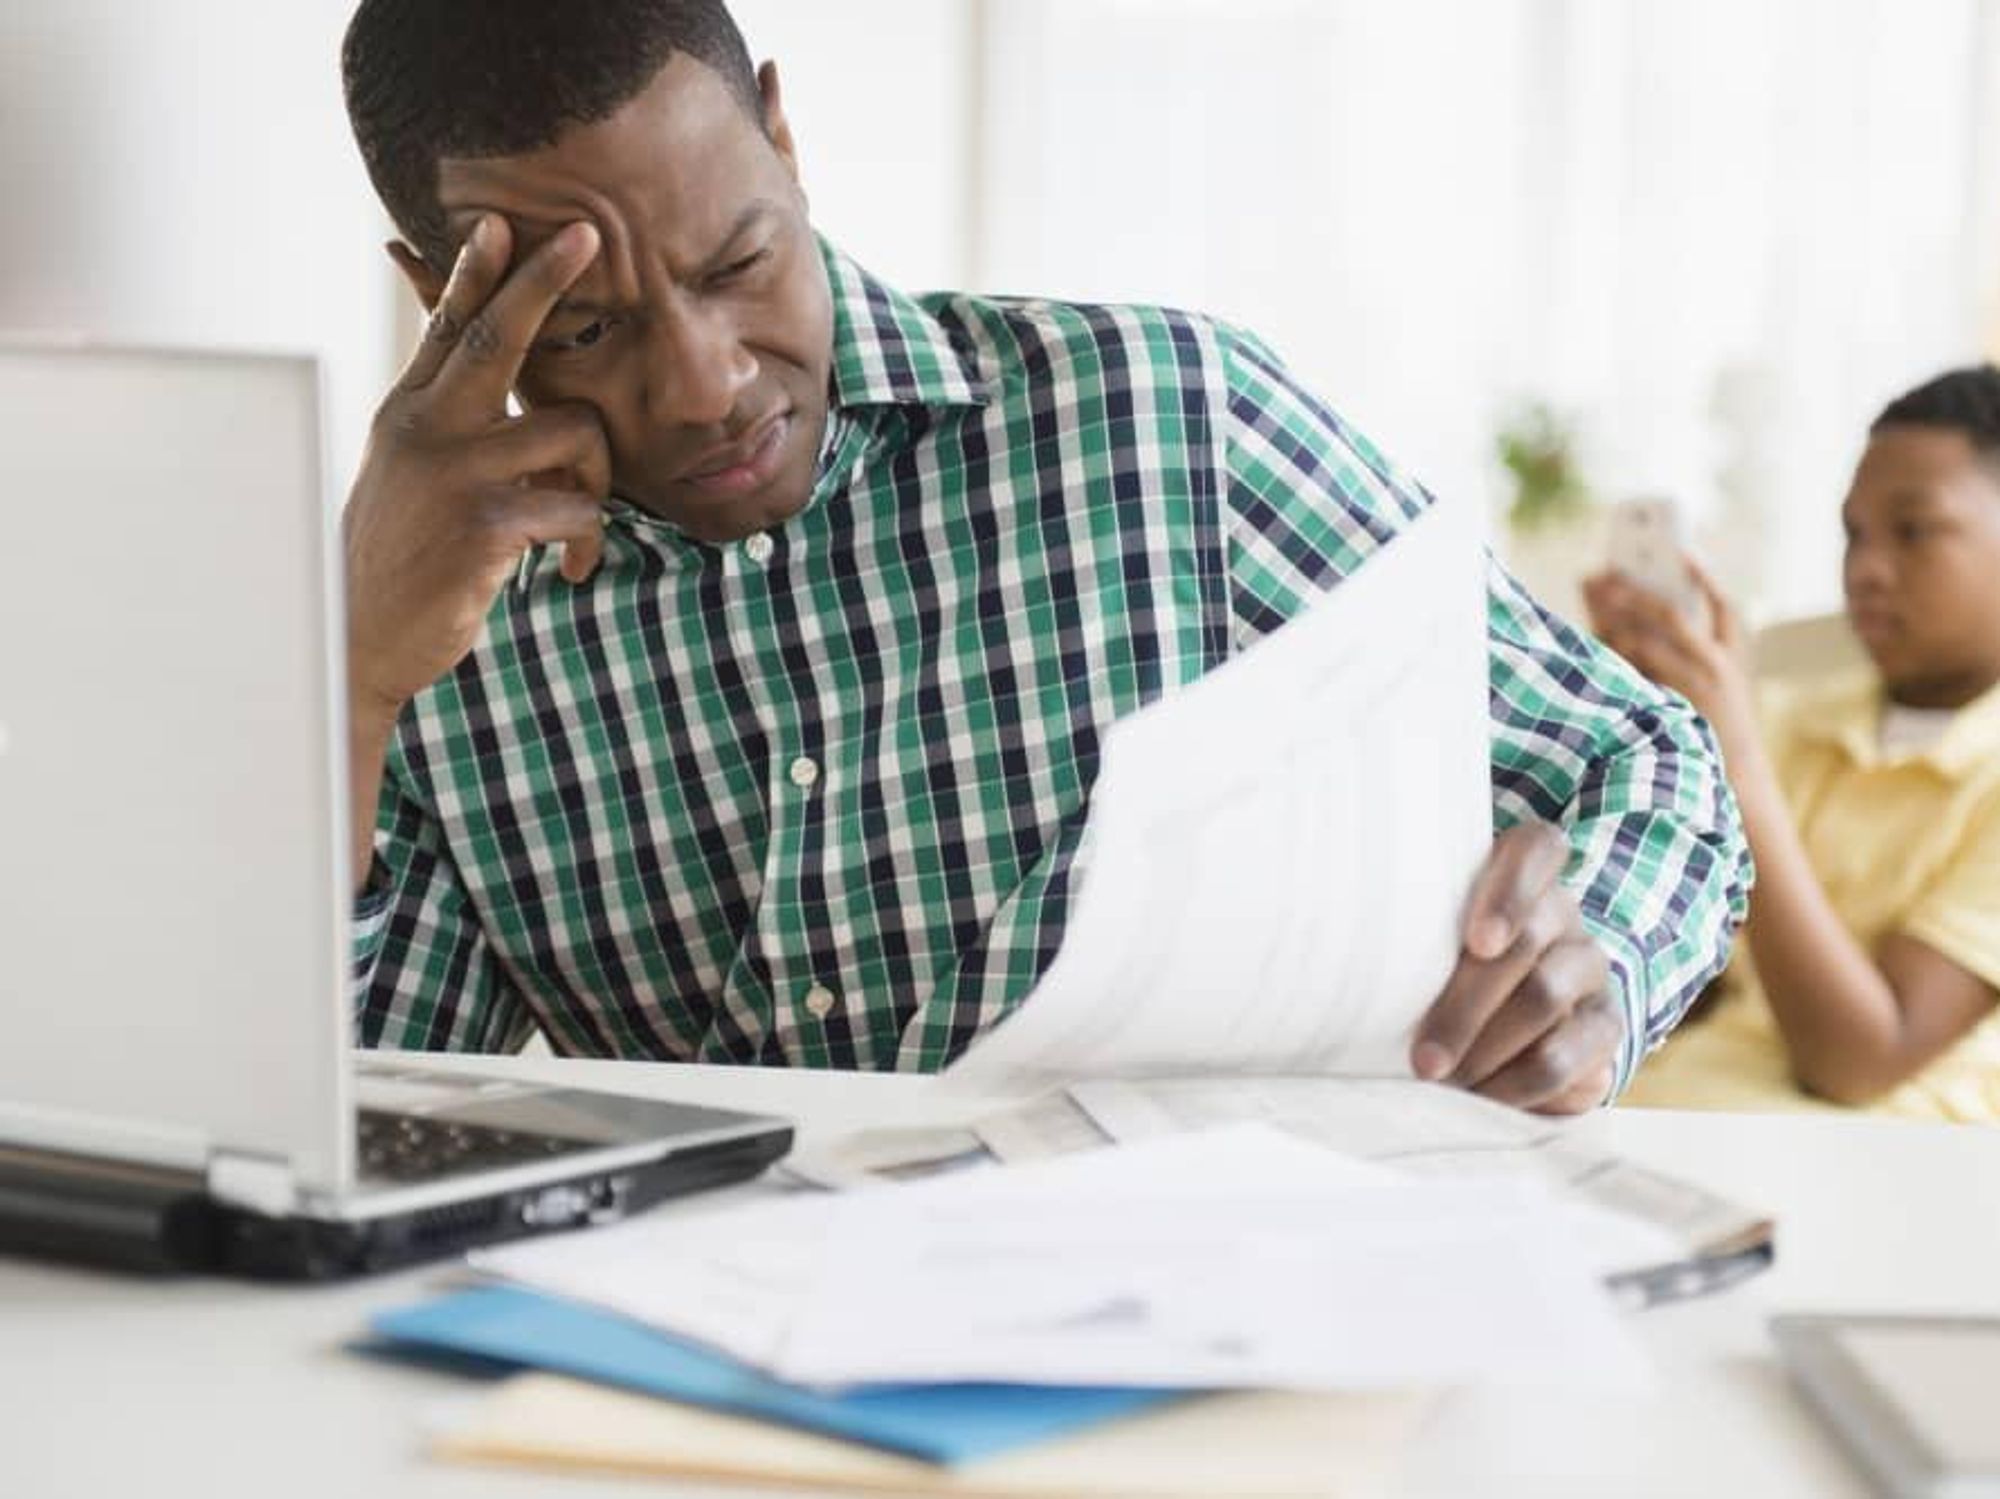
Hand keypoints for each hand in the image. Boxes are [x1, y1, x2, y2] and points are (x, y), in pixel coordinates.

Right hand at [344, 215, 611, 727]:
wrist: (362, 639)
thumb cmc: (403, 558)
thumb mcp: (409, 476)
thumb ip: (443, 426)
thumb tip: (474, 386)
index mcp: (409, 413)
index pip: (447, 328)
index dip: (474, 272)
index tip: (501, 222)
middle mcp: (426, 430)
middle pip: (500, 336)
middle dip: (546, 282)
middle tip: (587, 235)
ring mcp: (453, 475)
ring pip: (573, 431)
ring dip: (597, 481)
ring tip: (578, 529)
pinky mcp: (483, 526)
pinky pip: (576, 507)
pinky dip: (587, 541)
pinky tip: (569, 570)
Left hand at [1411, 822, 1622, 1113]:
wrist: (1515, 1018)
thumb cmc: (1439, 962)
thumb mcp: (1426, 935)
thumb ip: (1407, 933)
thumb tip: (1344, 969)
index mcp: (1521, 871)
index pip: (1536, 851)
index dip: (1510, 893)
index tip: (1476, 943)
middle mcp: (1561, 912)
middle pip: (1526, 942)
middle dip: (1465, 1005)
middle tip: (1423, 1057)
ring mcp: (1588, 966)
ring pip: (1544, 997)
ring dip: (1485, 1047)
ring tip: (1438, 1079)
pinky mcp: (1605, 1024)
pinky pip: (1565, 1055)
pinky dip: (1517, 1083)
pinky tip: (1480, 1098)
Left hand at [1582, 556, 1754, 754]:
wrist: (1734, 777)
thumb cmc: (1715, 721)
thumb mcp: (1718, 681)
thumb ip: (1691, 648)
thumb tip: (1636, 609)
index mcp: (1734, 654)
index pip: (1722, 605)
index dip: (1703, 576)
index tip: (1682, 551)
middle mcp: (1717, 665)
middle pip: (1672, 615)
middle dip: (1636, 593)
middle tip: (1605, 576)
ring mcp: (1692, 687)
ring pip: (1645, 642)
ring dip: (1615, 619)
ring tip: (1593, 599)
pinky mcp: (1667, 705)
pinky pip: (1631, 672)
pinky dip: (1610, 653)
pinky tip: (1592, 637)